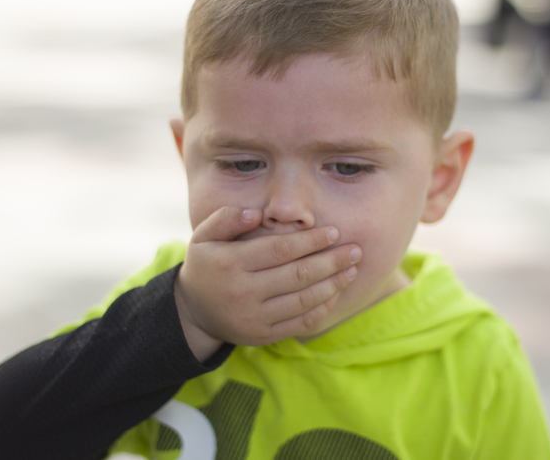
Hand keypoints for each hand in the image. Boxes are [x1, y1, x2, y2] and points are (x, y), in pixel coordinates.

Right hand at [174, 206, 360, 360]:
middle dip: (331, 261)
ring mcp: (253, 318)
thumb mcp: (203, 236)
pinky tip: (335, 294)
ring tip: (352, 270)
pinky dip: (321, 309)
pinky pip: (299, 323)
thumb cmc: (206, 265)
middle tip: (355, 251)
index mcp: (230, 264)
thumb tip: (258, 214)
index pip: (279, 250)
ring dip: (333, 285)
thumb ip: (227, 218)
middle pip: (297, 275)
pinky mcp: (262, 336)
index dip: (310, 241)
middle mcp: (242, 292)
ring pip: (302, 300)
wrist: (193, 312)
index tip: (334, 232)